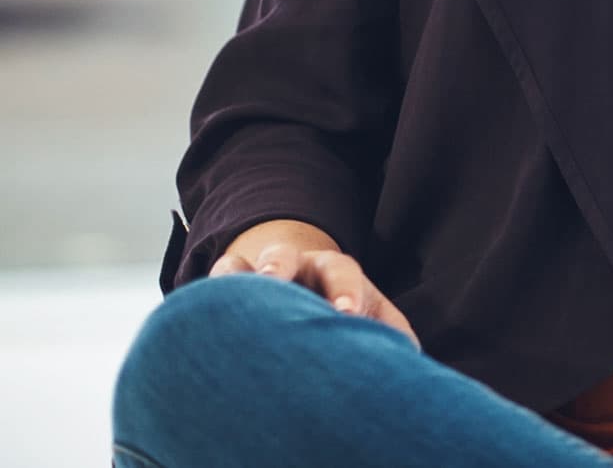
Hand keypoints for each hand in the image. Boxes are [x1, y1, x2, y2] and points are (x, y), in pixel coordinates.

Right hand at [209, 220, 419, 349]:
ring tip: (227, 293)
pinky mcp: (225, 294)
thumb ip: (387, 332)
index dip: (345, 291)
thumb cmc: (343, 309)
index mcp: (335, 271)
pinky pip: (209, 288)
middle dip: (279, 268)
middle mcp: (294, 266)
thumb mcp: (370, 315)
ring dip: (234, 277)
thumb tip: (410, 360)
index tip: (346, 313)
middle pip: (286, 257)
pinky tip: (197, 319)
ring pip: (239, 266)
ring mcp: (255, 276)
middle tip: (274, 281)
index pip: (342, 272)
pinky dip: (204, 298)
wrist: (303, 290)